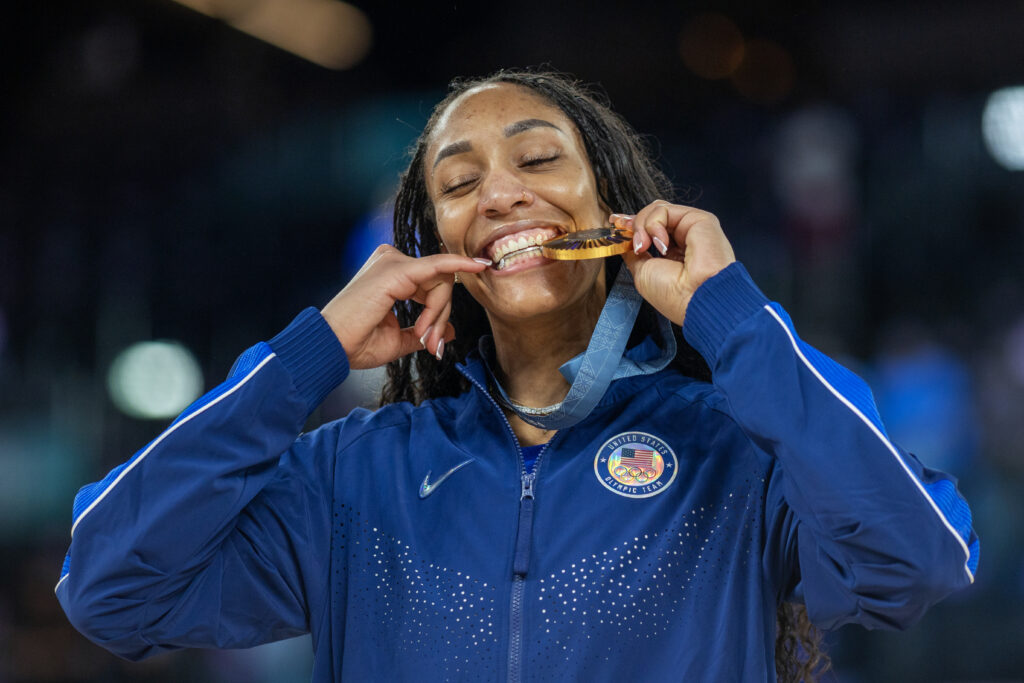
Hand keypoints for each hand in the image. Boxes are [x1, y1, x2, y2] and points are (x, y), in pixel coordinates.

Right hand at [320, 245, 489, 369]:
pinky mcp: (397, 269)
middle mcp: (391, 262)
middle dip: (440, 316)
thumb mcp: (398, 338)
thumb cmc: (357, 343)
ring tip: (424, 337)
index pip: (431, 285)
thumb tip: (450, 331)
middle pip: (440, 281)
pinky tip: (476, 266)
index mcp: (390, 275)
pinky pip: (440, 264)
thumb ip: (424, 330)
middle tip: (432, 344)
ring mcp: (393, 262)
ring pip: (442, 279)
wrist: (333, 346)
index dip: (437, 316)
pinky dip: (460, 266)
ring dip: (439, 314)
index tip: (433, 345)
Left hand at [614, 200, 735, 325]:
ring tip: (644, 246)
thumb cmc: (674, 294)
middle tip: (626, 234)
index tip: (615, 223)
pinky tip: (661, 245)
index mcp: (673, 254)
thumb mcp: (642, 272)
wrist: (696, 298)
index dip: (632, 224)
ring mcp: (692, 228)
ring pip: (657, 210)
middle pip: (654, 217)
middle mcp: (684, 240)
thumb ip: (634, 254)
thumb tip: (624, 241)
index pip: (651, 230)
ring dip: (642, 226)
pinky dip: (654, 225)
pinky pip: (665, 211)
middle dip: (634, 222)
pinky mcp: (700, 219)